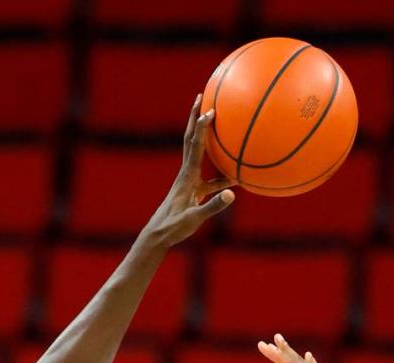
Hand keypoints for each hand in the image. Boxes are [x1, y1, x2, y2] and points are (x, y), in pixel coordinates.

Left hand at [146, 95, 234, 245]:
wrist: (157, 237)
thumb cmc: (173, 228)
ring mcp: (189, 181)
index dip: (202, 128)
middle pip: (191, 139)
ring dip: (205, 135)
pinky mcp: (193, 191)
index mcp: (187, 176)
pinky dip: (222, 173)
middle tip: (202, 95)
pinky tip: (235, 174)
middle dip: (196, 117)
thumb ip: (213, 207)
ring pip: (198, 152)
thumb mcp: (194, 218)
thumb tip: (232, 194)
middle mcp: (187, 173)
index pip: (195, 146)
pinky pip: (210, 176)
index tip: (210, 110)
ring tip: (213, 118)